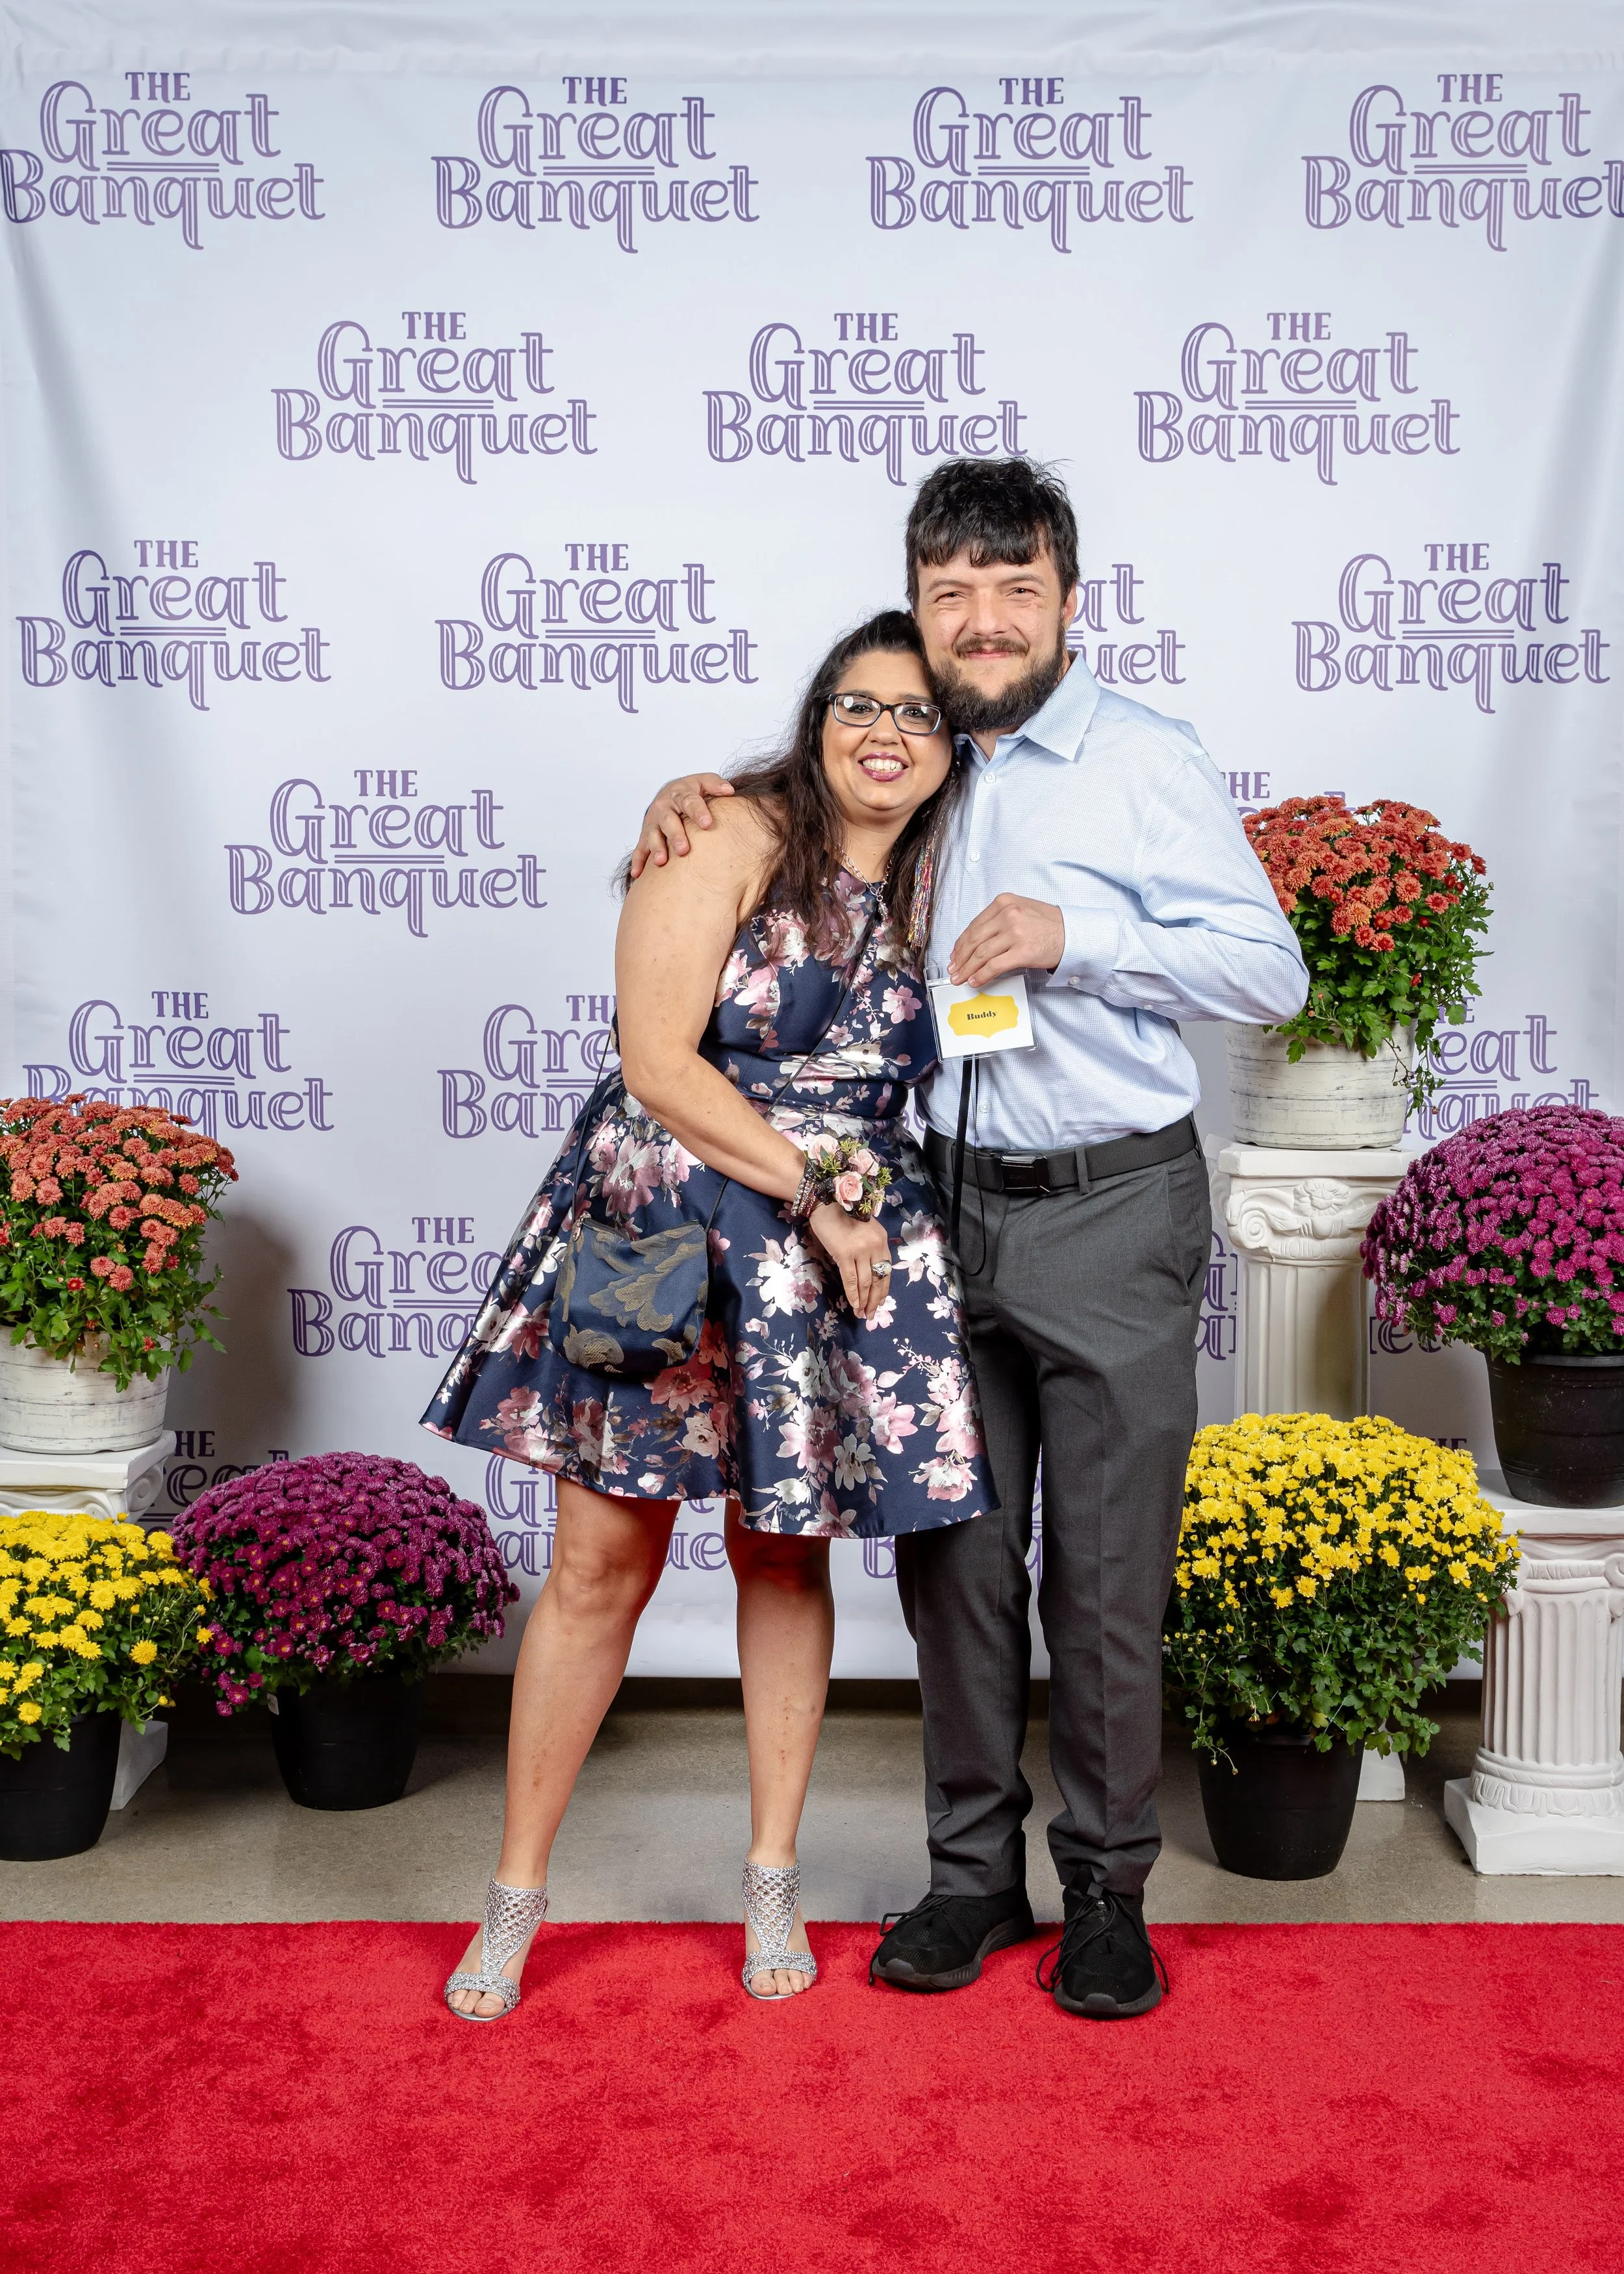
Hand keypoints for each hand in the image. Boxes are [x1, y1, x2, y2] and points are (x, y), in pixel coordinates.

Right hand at [627, 773, 735, 878]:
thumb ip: (715, 785)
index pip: (689, 801)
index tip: (707, 824)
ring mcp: (653, 822)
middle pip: (668, 820)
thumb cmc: (692, 791)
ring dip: (656, 848)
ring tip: (661, 862)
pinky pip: (640, 848)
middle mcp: (664, 807)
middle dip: (675, 835)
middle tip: (684, 850)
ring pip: (652, 835)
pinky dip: (638, 861)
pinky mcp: (645, 835)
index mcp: (680, 792)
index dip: (698, 812)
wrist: (669, 794)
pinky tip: (638, 874)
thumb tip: (729, 791)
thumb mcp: (703, 782)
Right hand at [808, 1202, 891, 1319]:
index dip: (883, 1289)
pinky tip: (854, 1305)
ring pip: (866, 1282)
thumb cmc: (842, 1214)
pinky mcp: (845, 1254)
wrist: (825, 1201)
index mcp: (882, 1240)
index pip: (886, 1270)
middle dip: (875, 1299)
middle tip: (872, 1314)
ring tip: (862, 1314)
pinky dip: (853, 1295)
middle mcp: (875, 1246)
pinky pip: (851, 1280)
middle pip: (879, 1279)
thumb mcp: (864, 1229)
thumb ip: (870, 1246)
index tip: (880, 1302)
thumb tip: (869, 1271)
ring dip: (864, 1301)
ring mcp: (861, 1250)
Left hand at [948, 893, 1064, 986]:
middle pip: (975, 940)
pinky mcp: (1023, 951)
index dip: (961, 943)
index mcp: (1004, 902)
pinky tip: (975, 981)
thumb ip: (999, 919)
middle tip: (953, 970)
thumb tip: (976, 941)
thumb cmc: (1049, 924)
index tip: (955, 955)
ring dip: (968, 969)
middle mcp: (1008, 914)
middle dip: (960, 958)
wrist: (1073, 934)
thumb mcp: (1022, 910)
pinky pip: (994, 966)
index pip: (975, 925)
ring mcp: (1015, 932)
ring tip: (961, 979)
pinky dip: (981, 975)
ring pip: (981, 954)